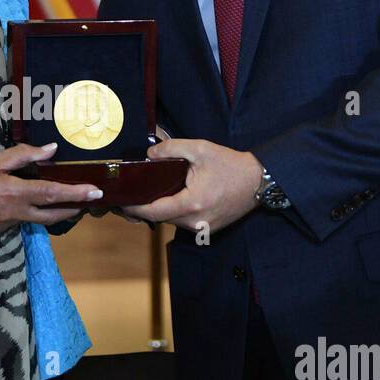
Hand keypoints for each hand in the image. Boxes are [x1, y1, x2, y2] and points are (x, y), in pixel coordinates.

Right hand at [0, 142, 101, 234]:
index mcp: (14, 193)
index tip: (97, 193)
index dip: (78, 194)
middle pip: (51, 215)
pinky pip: (15, 221)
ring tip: (57, 198)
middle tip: (86, 202)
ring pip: (33, 220)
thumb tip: (50, 150)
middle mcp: (12, 215)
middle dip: (71, 209)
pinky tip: (18, 201)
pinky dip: (23, 212)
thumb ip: (23, 156)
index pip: (54, 195)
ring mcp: (2, 226)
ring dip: (47, 211)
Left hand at [120, 140, 262, 233]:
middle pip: (161, 218)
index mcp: (191, 203)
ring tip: (152, 193)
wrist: (259, 180)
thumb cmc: (231, 165)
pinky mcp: (208, 230)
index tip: (120, 202)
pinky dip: (176, 212)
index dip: (134, 208)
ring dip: (162, 209)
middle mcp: (195, 222)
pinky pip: (184, 223)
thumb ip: (172, 148)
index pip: (153, 211)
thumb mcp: (200, 149)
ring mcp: (203, 229)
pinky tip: (173, 198)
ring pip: (172, 221)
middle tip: (132, 194)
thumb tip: (149, 155)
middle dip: (146, 207)